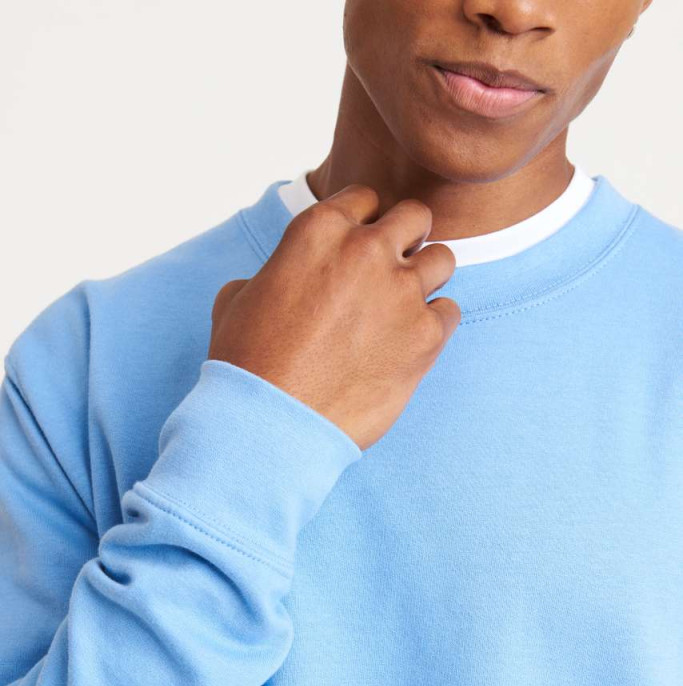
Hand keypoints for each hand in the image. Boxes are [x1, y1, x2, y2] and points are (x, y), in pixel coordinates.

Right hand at [209, 183, 460, 450]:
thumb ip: (274, 272)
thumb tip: (282, 278)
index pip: (367, 199)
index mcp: (320, 229)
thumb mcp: (238, 298)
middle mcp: (367, 249)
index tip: (360, 251)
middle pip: (415, 217)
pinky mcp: (425, 335)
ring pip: (443, 259)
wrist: (272, 421)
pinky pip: (450, 312)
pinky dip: (434, 324)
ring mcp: (401, 291)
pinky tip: (408, 343)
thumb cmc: (247, 364)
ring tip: (402, 310)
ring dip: (426, 279)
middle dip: (406, 240)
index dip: (365, 224)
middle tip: (390, 274)